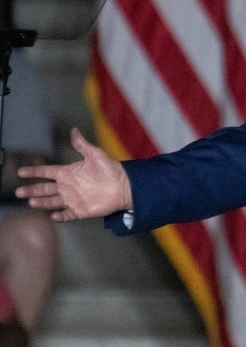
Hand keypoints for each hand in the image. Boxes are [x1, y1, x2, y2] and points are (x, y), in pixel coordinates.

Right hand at [15, 128, 131, 221]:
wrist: (125, 186)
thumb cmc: (111, 169)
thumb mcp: (95, 154)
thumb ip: (82, 144)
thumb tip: (74, 130)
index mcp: (68, 173)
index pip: (46, 172)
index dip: (34, 171)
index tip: (20, 172)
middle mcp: (67, 187)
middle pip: (45, 189)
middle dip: (32, 190)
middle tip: (19, 191)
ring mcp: (73, 199)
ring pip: (52, 202)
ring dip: (42, 202)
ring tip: (31, 201)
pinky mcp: (80, 210)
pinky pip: (67, 215)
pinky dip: (60, 216)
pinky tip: (53, 215)